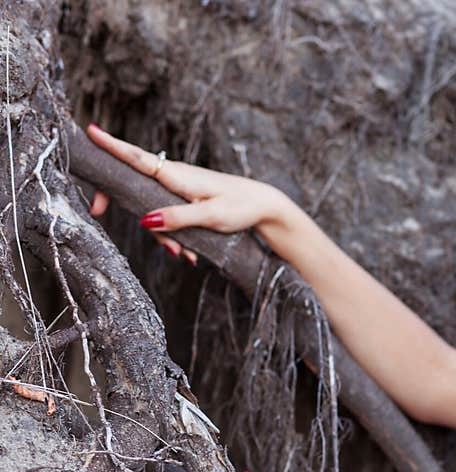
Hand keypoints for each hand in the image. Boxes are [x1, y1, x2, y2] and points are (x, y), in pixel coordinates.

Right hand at [85, 124, 291, 263]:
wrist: (263, 207)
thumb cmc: (241, 207)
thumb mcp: (210, 216)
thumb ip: (178, 218)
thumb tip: (144, 221)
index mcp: (178, 176)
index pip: (139, 158)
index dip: (113, 146)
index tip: (90, 131)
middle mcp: (175, 178)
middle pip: (132, 185)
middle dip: (118, 202)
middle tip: (98, 212)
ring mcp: (179, 190)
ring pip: (151, 210)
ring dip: (162, 236)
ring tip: (184, 254)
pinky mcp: (185, 202)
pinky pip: (167, 219)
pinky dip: (175, 238)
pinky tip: (190, 253)